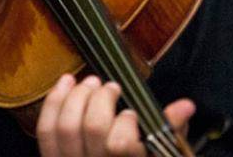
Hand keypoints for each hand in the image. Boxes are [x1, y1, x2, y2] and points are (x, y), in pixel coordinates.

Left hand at [36, 73, 194, 156]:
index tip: (132, 112)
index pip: (119, 146)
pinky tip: (67, 83)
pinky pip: (46, 131)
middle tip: (111, 87)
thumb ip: (171, 130)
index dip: (125, 123)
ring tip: (91, 82)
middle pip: (91, 129)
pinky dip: (54, 102)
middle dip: (101, 100)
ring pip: (65, 127)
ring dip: (77, 97)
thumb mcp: (162, 152)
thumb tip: (186, 105)